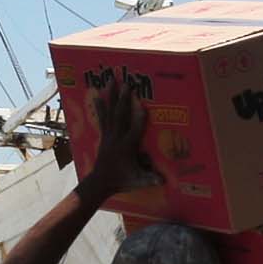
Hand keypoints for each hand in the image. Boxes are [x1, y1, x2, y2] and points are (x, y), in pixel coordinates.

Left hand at [74, 74, 152, 199]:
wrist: (101, 182)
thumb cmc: (121, 180)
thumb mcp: (138, 181)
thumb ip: (151, 179)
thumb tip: (164, 180)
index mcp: (127, 147)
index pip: (135, 130)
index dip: (140, 118)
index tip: (143, 105)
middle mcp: (116, 138)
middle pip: (120, 116)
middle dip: (123, 100)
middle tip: (127, 84)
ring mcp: (109, 135)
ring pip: (110, 112)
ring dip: (111, 96)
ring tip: (111, 81)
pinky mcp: (104, 134)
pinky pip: (102, 117)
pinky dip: (100, 106)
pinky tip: (97, 96)